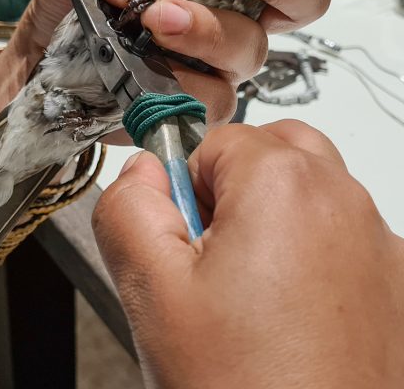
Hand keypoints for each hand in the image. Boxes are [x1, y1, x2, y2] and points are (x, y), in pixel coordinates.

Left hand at [0, 0, 330, 140]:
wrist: (39, 73)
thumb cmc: (70, 22)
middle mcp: (223, 37)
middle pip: (268, 27)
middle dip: (225, 11)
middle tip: (163, 7)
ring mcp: (207, 78)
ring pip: (239, 63)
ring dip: (196, 39)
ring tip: (148, 27)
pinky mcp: (184, 116)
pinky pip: (205, 105)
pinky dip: (176, 86)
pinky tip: (142, 76)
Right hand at [92, 120, 403, 387]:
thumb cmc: (244, 387)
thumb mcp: (152, 291)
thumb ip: (127, 210)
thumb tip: (139, 173)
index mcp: (284, 187)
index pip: (215, 140)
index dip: (183, 185)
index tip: (178, 232)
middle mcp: (344, 204)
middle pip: (271, 151)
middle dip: (230, 185)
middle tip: (205, 250)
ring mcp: (378, 245)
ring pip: (307, 192)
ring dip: (267, 218)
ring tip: (240, 288)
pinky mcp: (392, 283)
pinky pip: (338, 237)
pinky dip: (306, 251)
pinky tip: (282, 310)